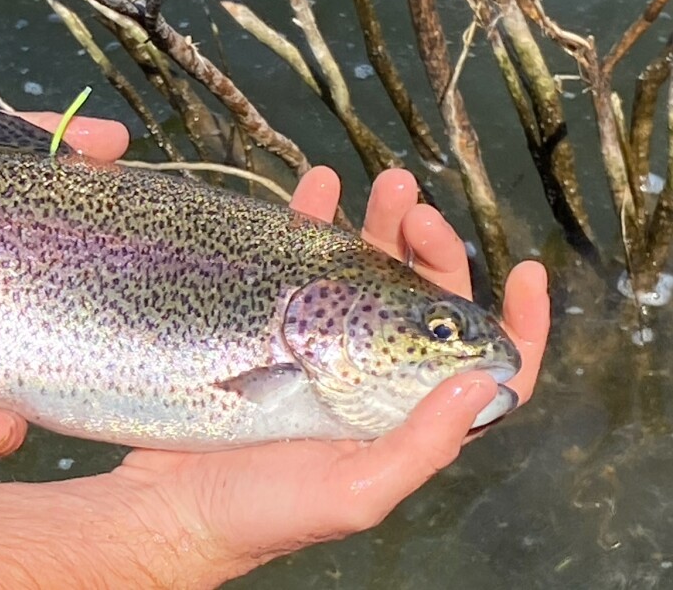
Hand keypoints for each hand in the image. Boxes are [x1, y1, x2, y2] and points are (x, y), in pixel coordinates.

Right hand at [112, 166, 549, 578]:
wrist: (173, 506)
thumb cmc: (265, 514)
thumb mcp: (356, 492)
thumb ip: (422, 444)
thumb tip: (483, 381)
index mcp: (405, 418)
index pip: (483, 371)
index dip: (517, 325)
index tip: (526, 272)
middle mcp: (373, 379)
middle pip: (424, 303)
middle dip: (433, 249)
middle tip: (416, 210)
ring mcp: (320, 350)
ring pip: (367, 273)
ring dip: (380, 224)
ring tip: (383, 184)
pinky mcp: (269, 328)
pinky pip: (299, 264)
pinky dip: (311, 223)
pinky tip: (316, 189)